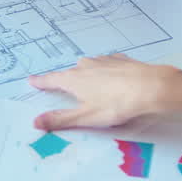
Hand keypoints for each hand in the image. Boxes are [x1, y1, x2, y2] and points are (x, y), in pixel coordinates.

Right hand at [28, 54, 179, 129]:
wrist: (149, 87)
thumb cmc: (116, 103)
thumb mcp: (85, 117)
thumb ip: (60, 119)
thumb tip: (36, 121)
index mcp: (74, 79)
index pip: (51, 80)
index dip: (41, 82)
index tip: (32, 80)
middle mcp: (85, 66)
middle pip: (71, 73)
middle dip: (68, 81)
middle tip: (69, 90)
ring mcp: (103, 60)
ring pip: (89, 67)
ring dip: (88, 75)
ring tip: (93, 86)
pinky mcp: (120, 59)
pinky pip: (107, 64)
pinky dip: (105, 70)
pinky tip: (112, 76)